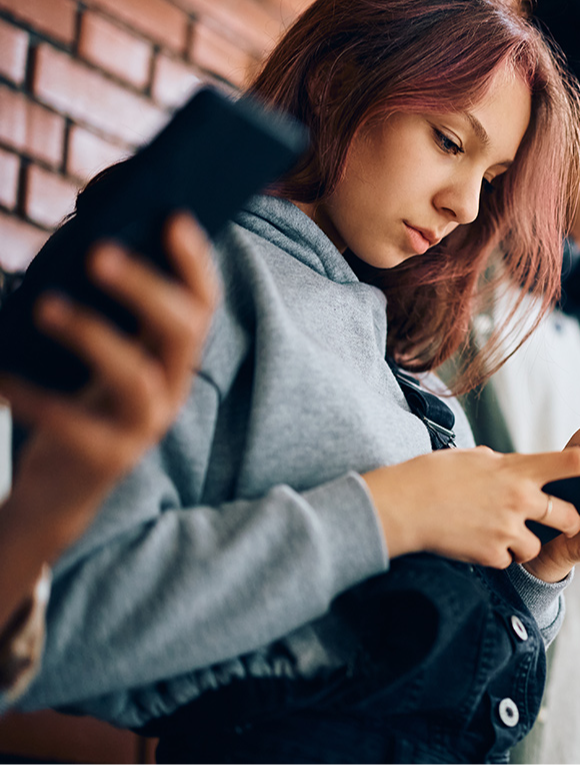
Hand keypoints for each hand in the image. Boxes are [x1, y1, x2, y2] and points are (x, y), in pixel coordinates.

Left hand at [0, 213, 216, 619]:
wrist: (59, 491)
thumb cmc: (73, 403)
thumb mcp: (94, 352)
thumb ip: (102, 306)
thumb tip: (86, 237)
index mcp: (170, 356)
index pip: (202, 303)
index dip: (196, 262)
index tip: (174, 218)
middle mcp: (171, 387)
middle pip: (182, 331)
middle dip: (146, 288)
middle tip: (97, 251)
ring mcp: (145, 425)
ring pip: (136, 376)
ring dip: (93, 334)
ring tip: (45, 304)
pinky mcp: (108, 458)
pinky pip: (75, 424)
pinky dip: (35, 397)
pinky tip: (0, 379)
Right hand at [363, 443, 579, 566]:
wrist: (403, 506)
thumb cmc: (432, 475)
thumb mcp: (472, 458)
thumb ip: (498, 463)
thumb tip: (504, 464)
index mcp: (517, 468)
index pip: (574, 462)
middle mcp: (520, 498)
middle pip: (568, 516)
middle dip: (569, 521)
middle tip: (561, 521)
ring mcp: (507, 529)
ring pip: (538, 544)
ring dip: (526, 543)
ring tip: (497, 532)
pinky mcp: (492, 554)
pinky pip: (509, 560)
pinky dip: (499, 556)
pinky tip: (476, 544)